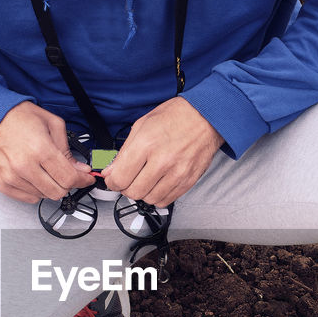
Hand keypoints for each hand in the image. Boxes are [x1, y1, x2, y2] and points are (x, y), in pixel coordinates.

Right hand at [0, 102, 94, 203]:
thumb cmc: (18, 117)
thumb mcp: (52, 124)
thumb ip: (68, 149)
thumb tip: (79, 169)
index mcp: (39, 149)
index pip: (69, 178)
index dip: (82, 180)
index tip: (86, 178)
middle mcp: (24, 165)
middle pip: (58, 192)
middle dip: (68, 184)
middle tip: (67, 174)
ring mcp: (11, 176)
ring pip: (44, 196)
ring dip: (51, 186)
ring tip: (46, 170)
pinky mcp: (2, 183)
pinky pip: (29, 198)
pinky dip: (37, 190)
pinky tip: (35, 176)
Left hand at [102, 98, 223, 207]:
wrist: (206, 117)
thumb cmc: (176, 116)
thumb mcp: (142, 125)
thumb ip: (124, 151)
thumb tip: (111, 171)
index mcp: (147, 144)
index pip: (120, 178)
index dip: (112, 182)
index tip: (113, 179)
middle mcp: (162, 161)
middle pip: (133, 192)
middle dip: (126, 188)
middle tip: (128, 179)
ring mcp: (177, 173)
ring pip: (149, 199)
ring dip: (143, 193)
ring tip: (144, 180)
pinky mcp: (188, 181)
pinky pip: (166, 200)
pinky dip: (158, 196)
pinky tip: (157, 184)